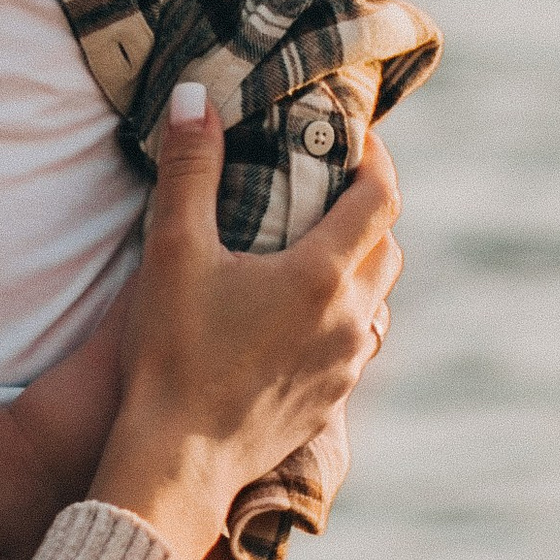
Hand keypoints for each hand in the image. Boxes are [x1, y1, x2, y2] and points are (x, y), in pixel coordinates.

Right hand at [93, 90, 400, 559]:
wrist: (175, 464)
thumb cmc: (173, 354)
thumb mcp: (172, 250)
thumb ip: (189, 168)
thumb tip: (196, 96)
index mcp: (323, 275)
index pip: (380, 198)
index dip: (375, 160)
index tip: (355, 139)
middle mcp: (350, 320)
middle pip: (387, 250)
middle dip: (366, 215)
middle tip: (329, 193)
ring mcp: (345, 368)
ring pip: (376, 304)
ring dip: (358, 273)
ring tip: (314, 256)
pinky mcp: (328, 406)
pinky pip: (354, 349)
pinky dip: (339, 322)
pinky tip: (297, 323)